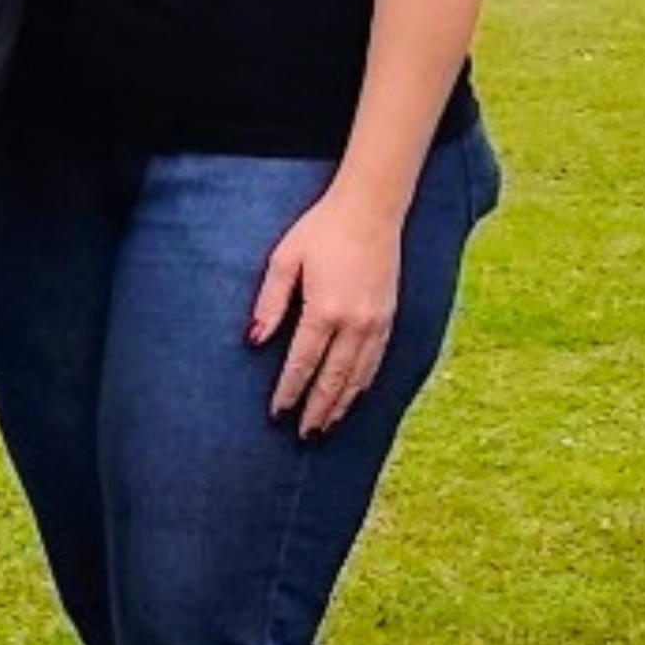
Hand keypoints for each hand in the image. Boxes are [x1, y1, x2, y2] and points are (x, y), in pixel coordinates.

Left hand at [248, 177, 408, 439]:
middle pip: (333, 379)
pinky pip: (376, 363)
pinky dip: (363, 385)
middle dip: (317, 409)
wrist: (372, 209)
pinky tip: (353, 397)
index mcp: (324, 309)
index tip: (277, 414)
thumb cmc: (322, 230)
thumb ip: (269, 302)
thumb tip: (254, 341)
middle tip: (304, 434)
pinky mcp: (390, 318)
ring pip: (358, 377)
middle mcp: (354, 322)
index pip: (302, 363)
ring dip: (341, 405)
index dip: (289, 391)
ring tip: (326, 426)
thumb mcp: (285, 259)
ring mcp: (376, 322)